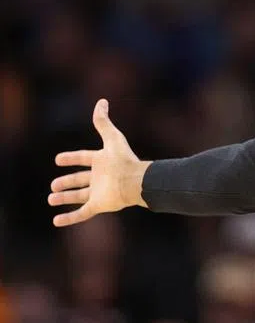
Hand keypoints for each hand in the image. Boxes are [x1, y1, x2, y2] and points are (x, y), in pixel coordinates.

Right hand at [49, 99, 149, 225]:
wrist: (136, 181)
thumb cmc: (124, 160)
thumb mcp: (112, 138)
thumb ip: (103, 122)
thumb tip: (101, 101)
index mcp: (102, 161)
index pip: (83, 158)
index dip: (71, 158)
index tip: (58, 159)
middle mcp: (100, 177)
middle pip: (80, 180)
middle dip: (66, 182)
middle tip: (54, 185)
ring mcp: (99, 192)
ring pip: (79, 196)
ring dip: (65, 198)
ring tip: (51, 199)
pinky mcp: (99, 205)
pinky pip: (82, 213)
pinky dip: (69, 218)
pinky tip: (57, 221)